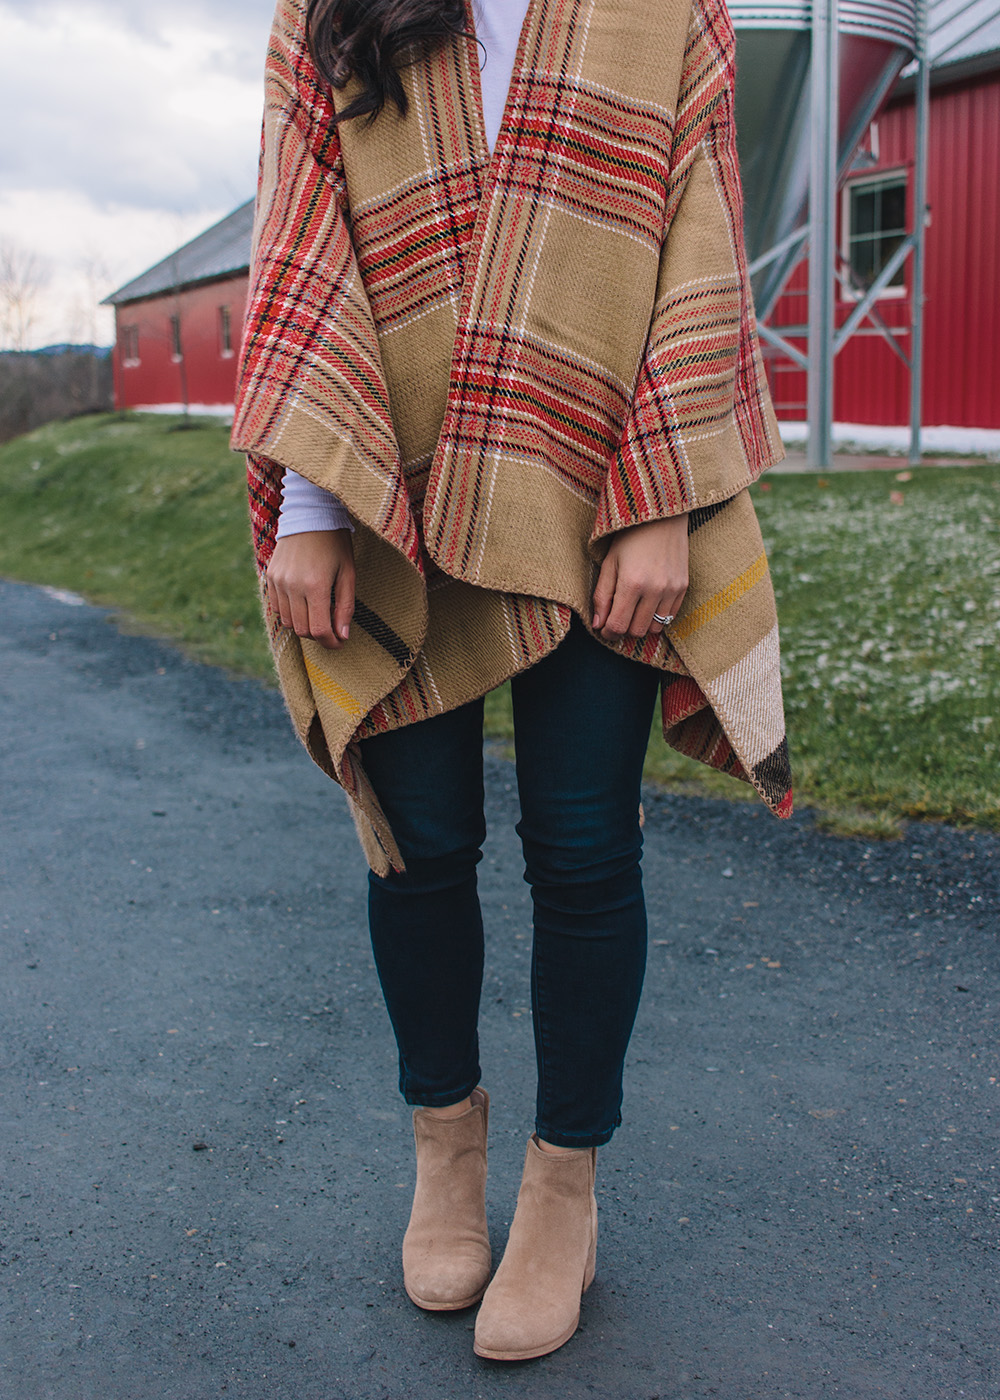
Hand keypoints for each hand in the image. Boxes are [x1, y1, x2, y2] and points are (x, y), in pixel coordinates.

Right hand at [265, 529, 354, 649]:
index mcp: (315, 585)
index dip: (330, 642)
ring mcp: (278, 582)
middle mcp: (293, 586)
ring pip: (288, 622)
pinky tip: (303, 604)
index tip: (339, 643)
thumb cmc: (335, 544)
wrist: (310, 515)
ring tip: (318, 615)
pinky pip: (277, 608)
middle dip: (318, 635)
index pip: (318, 629)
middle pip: (302, 630)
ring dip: (303, 625)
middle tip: (332, 630)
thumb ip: (345, 607)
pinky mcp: (270, 577)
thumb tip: (342, 636)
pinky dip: (290, 613)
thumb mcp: (348, 574)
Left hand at [592, 516, 688, 642]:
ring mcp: (672, 589)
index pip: (618, 625)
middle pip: (637, 631)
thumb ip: (601, 596)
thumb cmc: (629, 537)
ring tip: (632, 610)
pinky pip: (670, 616)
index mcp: (631, 583)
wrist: (661, 515)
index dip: (608, 632)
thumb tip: (598, 625)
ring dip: (641, 624)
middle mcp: (654, 589)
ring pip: (655, 628)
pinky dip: (657, 616)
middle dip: (623, 629)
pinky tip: (648, 603)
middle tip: (616, 617)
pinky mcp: (683, 586)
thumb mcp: (609, 563)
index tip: (603, 629)